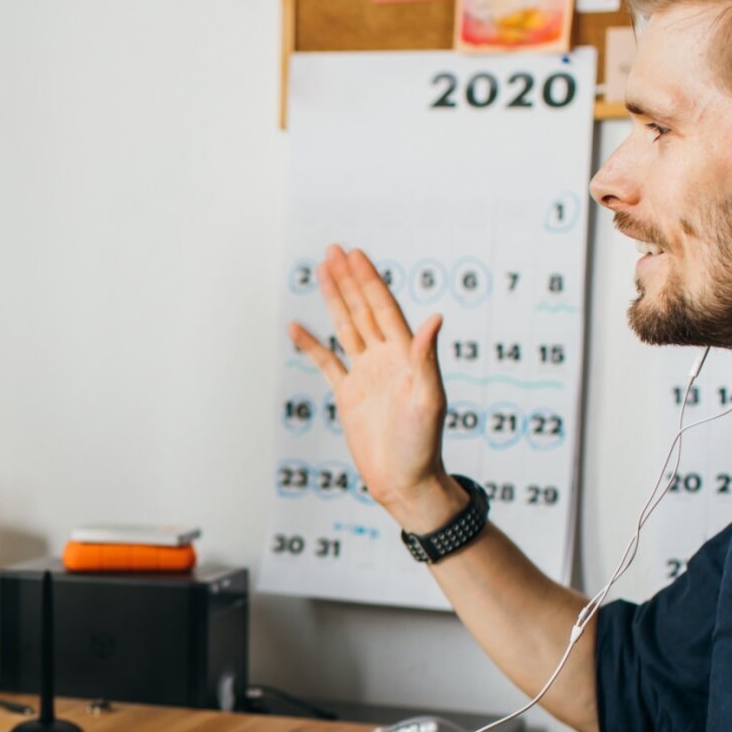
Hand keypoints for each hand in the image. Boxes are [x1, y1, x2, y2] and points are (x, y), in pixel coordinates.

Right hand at [287, 246, 463, 531]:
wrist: (404, 481)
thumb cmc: (422, 445)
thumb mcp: (428, 400)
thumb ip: (427, 358)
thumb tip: (435, 318)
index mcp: (406, 356)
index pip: (384, 308)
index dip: (369, 280)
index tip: (356, 255)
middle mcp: (385, 359)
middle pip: (363, 309)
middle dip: (349, 280)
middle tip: (334, 250)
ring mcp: (366, 375)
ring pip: (346, 328)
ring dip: (334, 300)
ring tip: (322, 272)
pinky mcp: (349, 395)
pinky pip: (326, 363)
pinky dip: (311, 344)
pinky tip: (296, 327)